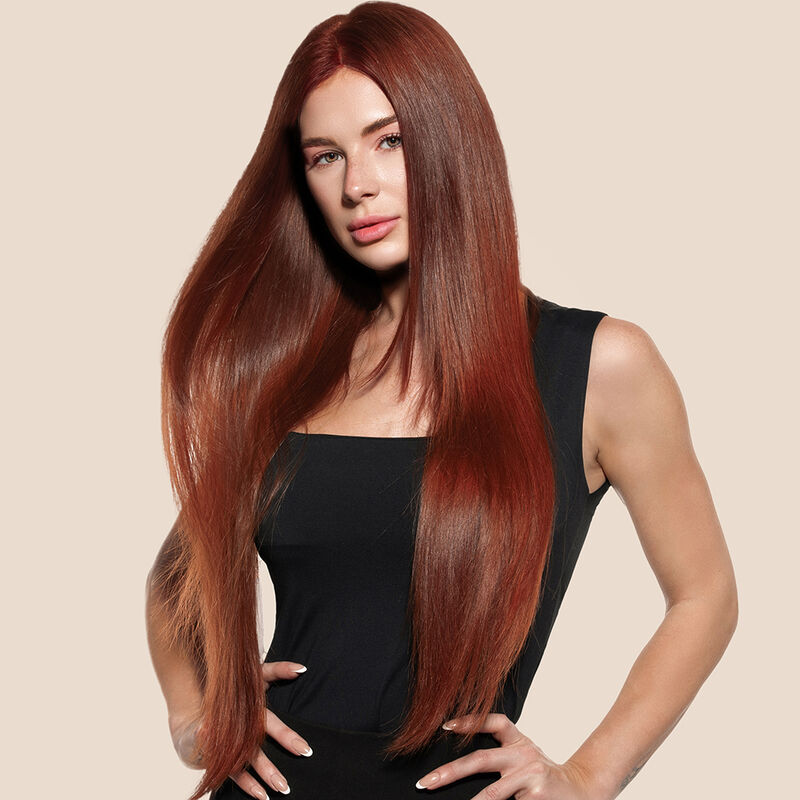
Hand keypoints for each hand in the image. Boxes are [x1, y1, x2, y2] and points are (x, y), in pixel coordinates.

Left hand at [170, 659, 312, 799]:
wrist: (185, 724)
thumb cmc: (200, 706)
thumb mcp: (199, 701)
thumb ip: (199, 724)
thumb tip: (202, 730)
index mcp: (243, 695)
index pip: (266, 675)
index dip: (283, 671)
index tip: (299, 670)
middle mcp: (246, 716)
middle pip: (269, 725)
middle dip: (286, 737)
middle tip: (304, 750)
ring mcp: (241, 738)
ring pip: (258, 753)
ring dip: (270, 769)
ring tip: (283, 785)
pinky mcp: (230, 758)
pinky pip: (241, 772)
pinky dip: (250, 784)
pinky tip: (262, 794)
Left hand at [414, 713, 601, 799]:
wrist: (582, 790)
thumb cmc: (545, 777)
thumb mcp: (525, 756)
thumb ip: (502, 754)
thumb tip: (459, 765)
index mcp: (518, 741)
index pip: (492, 722)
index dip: (469, 721)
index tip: (445, 726)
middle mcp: (523, 754)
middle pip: (480, 759)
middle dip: (449, 772)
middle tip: (426, 783)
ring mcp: (530, 775)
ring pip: (492, 793)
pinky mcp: (536, 795)